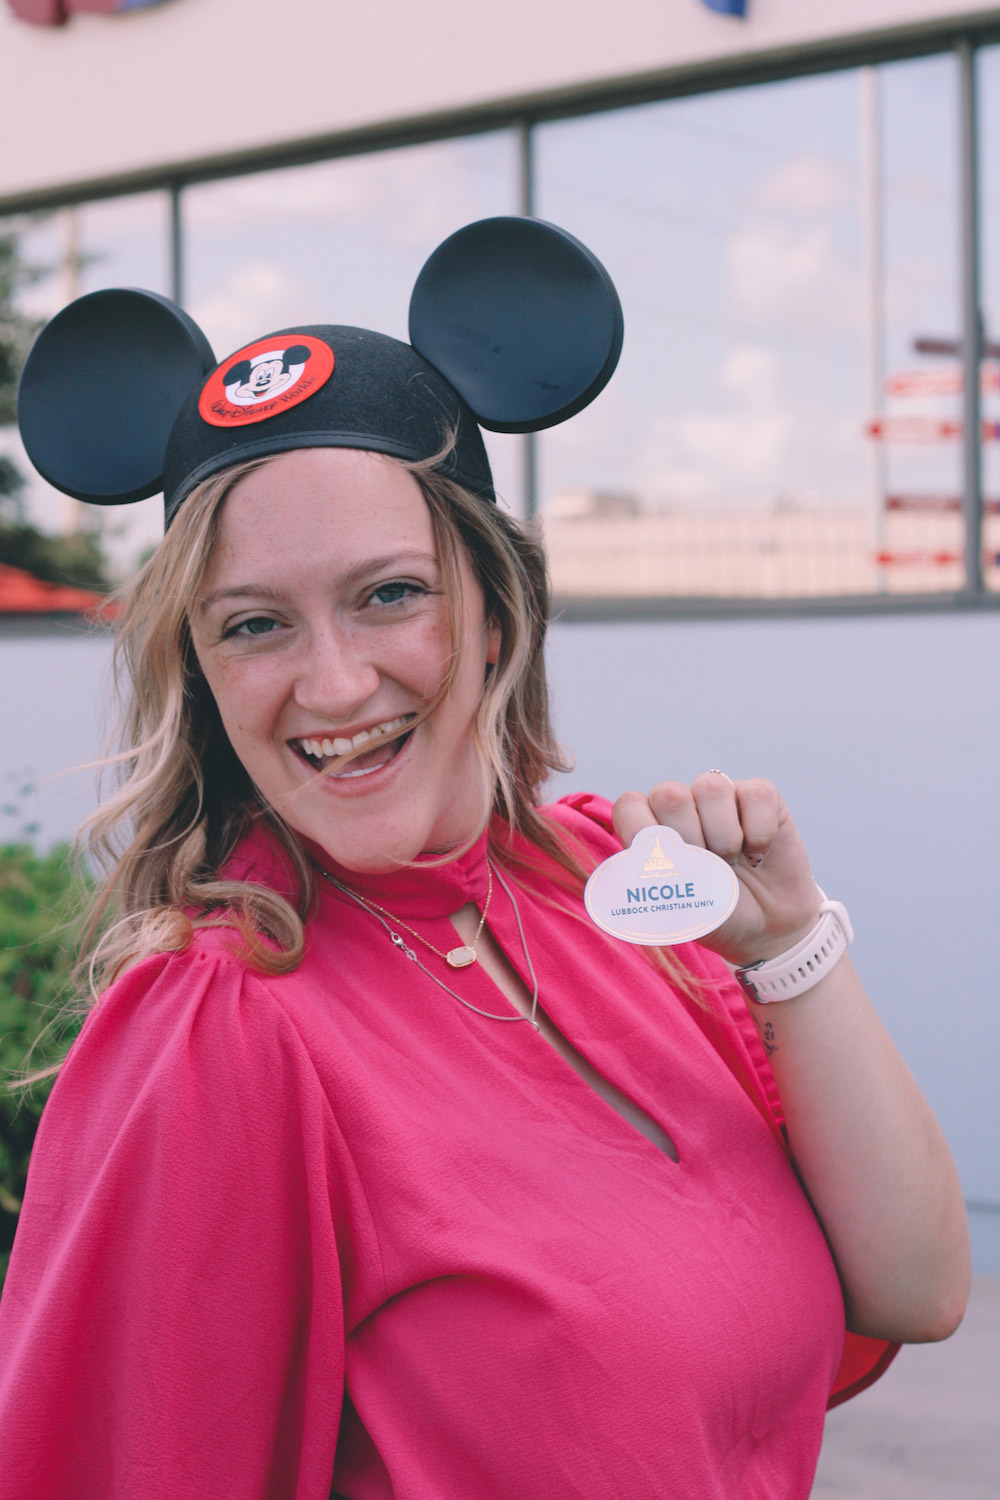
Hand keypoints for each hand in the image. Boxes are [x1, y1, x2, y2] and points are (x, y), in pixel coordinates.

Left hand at [612, 773, 821, 967]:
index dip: (647, 836)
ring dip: (724, 836)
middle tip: (706, 869)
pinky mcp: (761, 796)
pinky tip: (757, 853)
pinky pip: (756, 794)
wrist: (765, 928)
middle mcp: (684, 804)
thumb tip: (638, 855)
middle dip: (688, 839)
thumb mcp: (678, 909)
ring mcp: (722, 796)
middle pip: (668, 794)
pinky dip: (760, 833)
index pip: (630, 805)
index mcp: (654, 827)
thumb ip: (655, 879)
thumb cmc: (715, 913)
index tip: (669, 870)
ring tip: (731, 862)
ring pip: (711, 787)